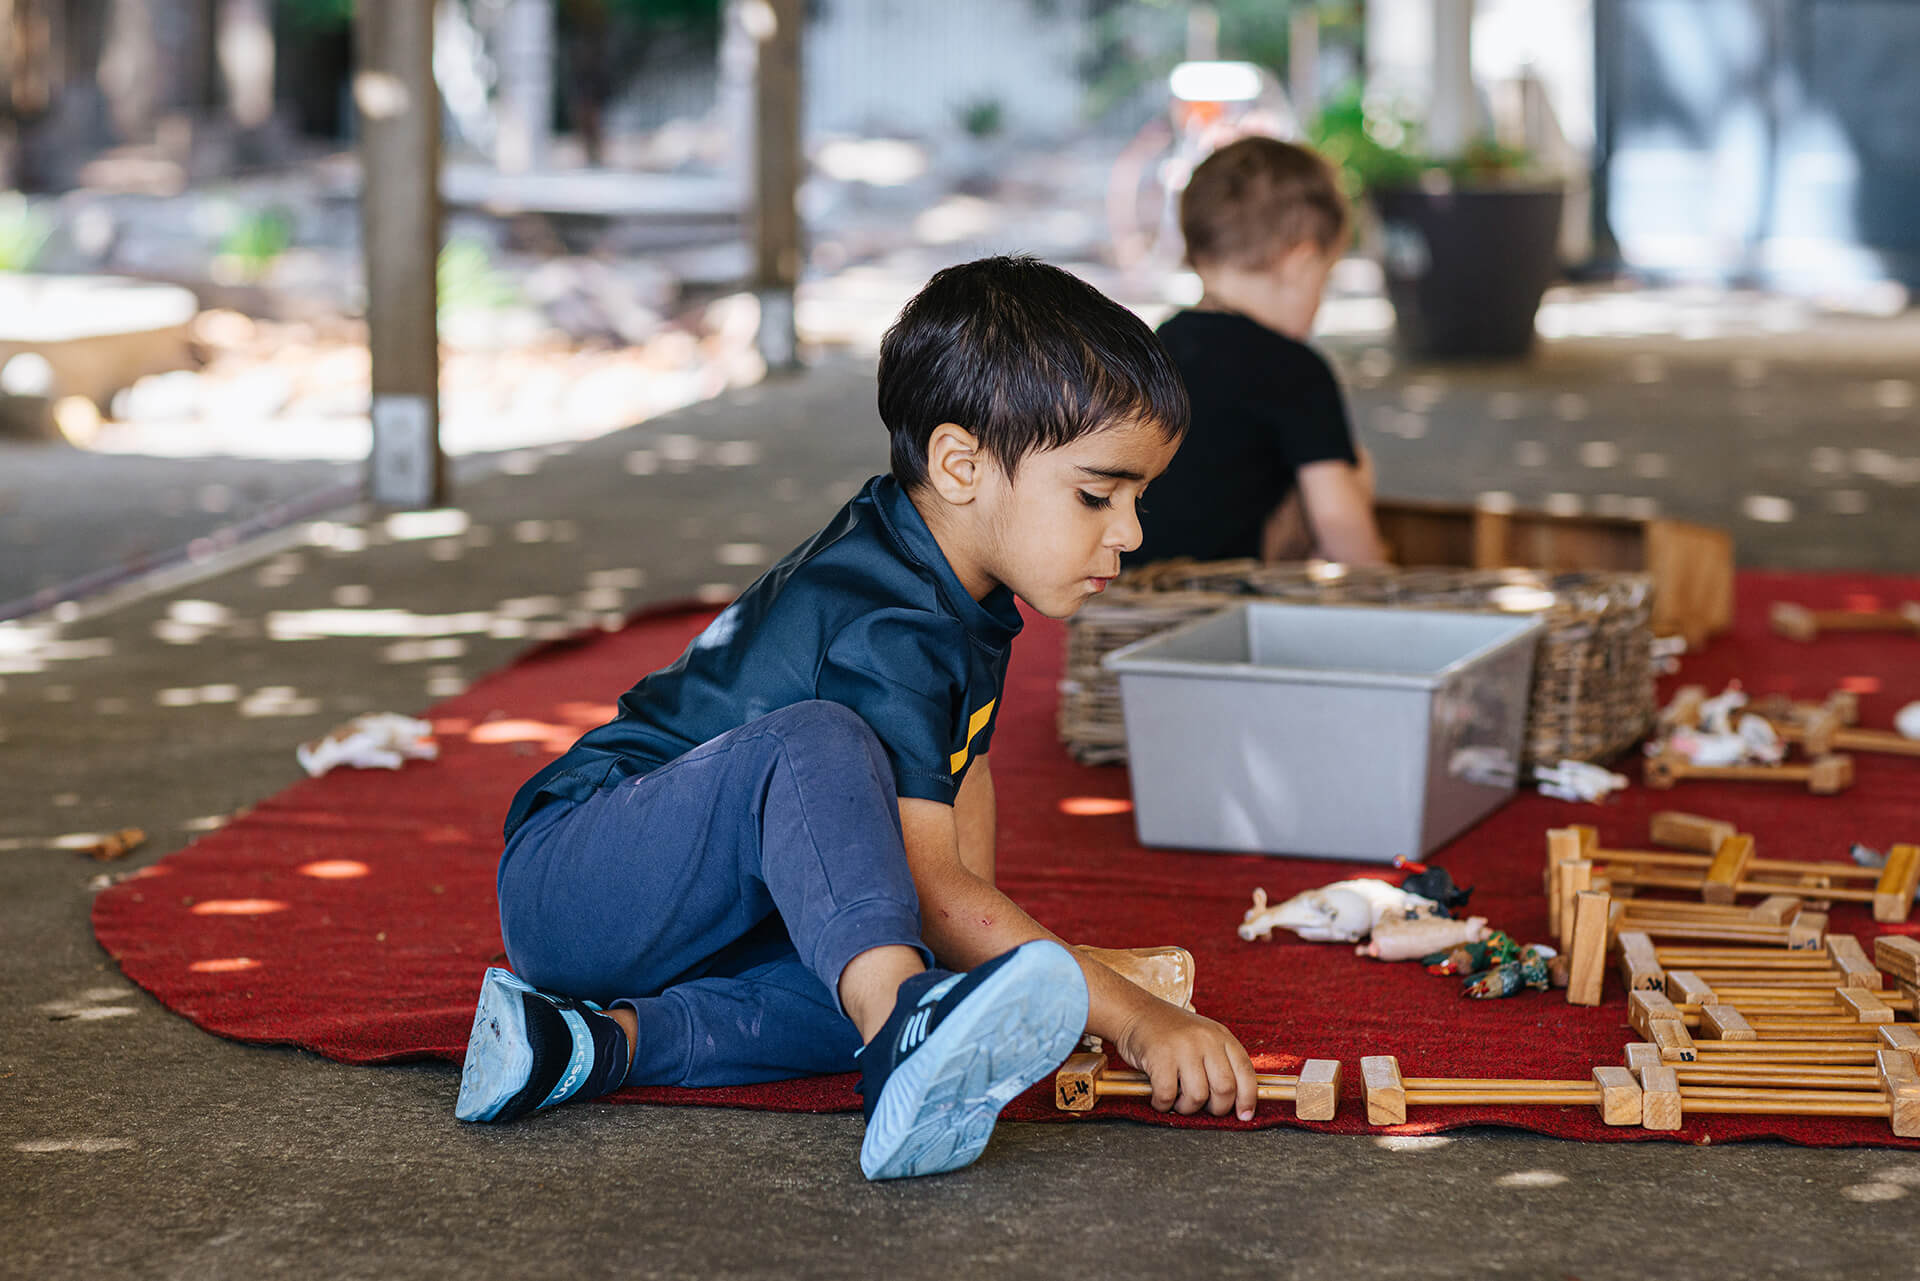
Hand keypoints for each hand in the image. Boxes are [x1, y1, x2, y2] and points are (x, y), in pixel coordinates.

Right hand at [1112, 1001, 1258, 1119]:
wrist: (1135, 1011)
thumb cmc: (1169, 1032)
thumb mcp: (1203, 1037)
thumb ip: (1220, 1061)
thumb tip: (1236, 1101)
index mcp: (1221, 1036)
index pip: (1245, 1072)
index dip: (1248, 1099)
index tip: (1244, 1115)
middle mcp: (1206, 1039)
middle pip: (1225, 1089)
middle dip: (1216, 1108)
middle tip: (1202, 1107)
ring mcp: (1183, 1047)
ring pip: (1198, 1096)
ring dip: (1187, 1107)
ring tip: (1178, 1101)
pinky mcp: (1160, 1056)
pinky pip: (1168, 1095)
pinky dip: (1163, 1104)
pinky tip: (1159, 1098)